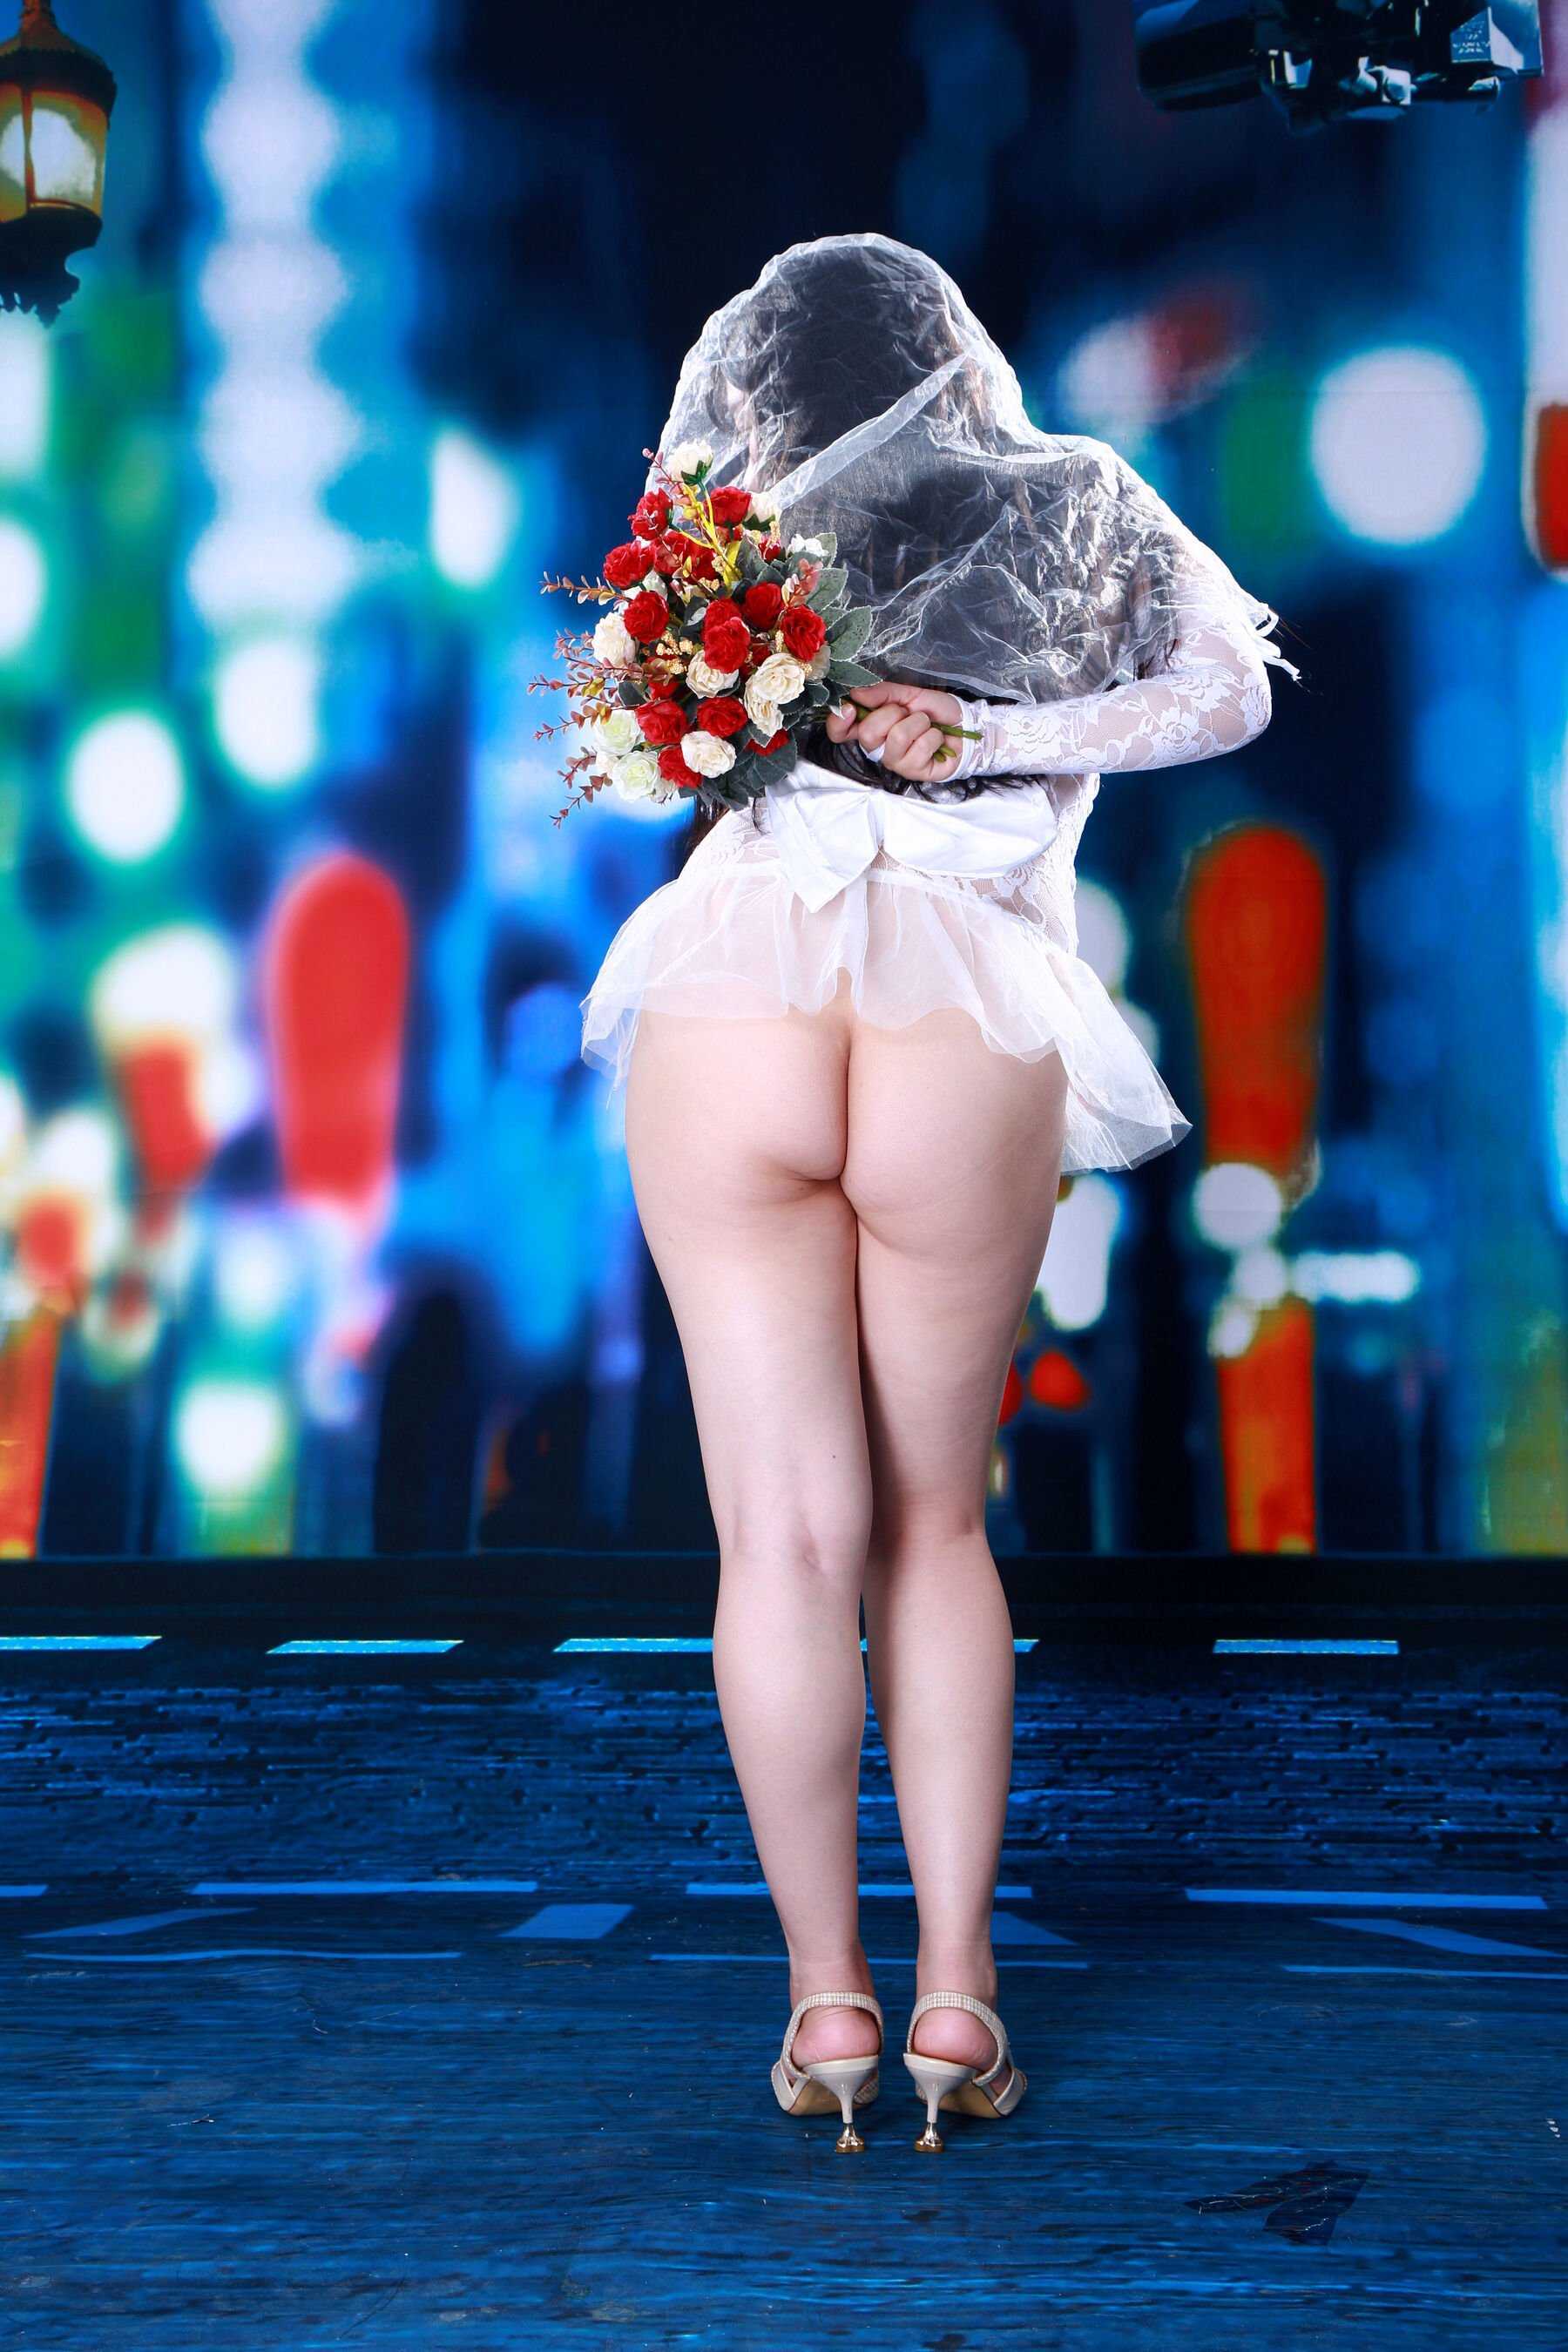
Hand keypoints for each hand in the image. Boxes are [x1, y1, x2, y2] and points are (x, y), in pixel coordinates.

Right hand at [823, 680, 967, 783]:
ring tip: (927, 724)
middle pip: (868, 734)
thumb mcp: (908, 693)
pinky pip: (919, 748)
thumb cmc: (934, 712)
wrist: (964, 725)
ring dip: (918, 723)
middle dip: (893, 714)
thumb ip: (882, 692)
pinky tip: (937, 738)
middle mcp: (878, 748)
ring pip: (897, 738)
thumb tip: (856, 692)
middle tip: (908, 712)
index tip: (850, 708)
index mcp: (871, 727)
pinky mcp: (915, 772)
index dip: (839, 722)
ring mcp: (895, 763)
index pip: (839, 732)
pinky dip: (933, 735)